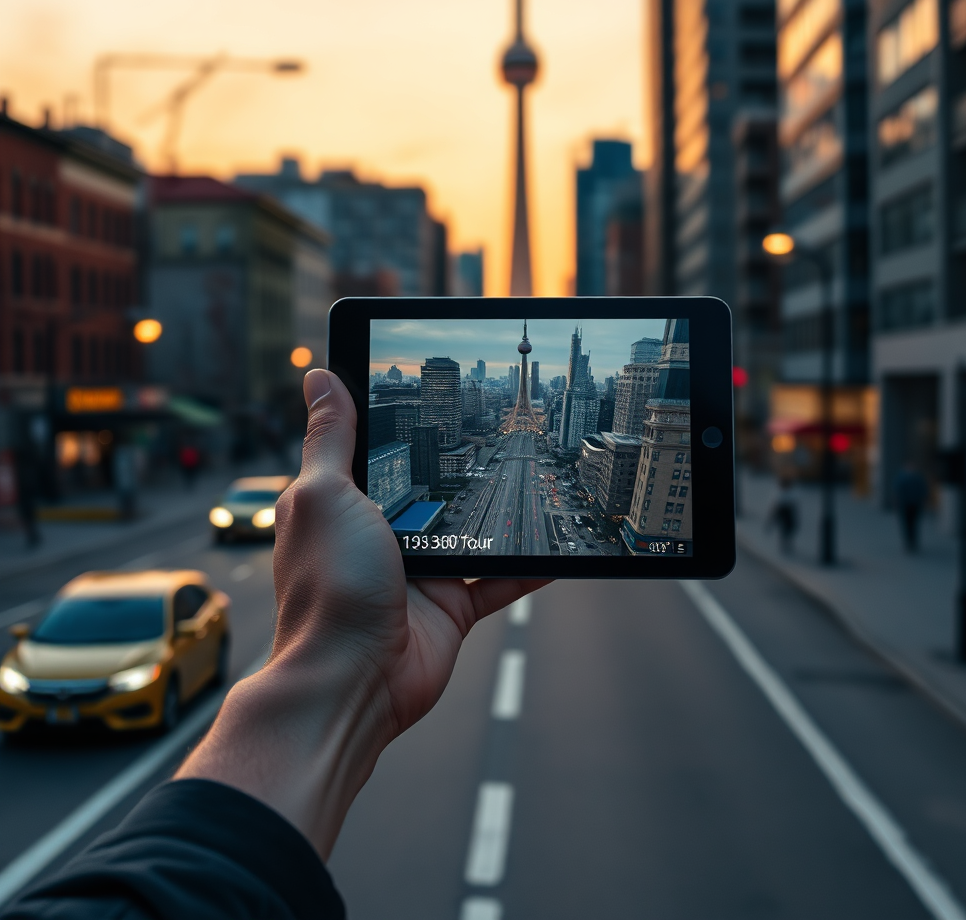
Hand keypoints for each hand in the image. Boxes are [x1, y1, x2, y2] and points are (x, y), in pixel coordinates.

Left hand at [178, 369, 548, 856]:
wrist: (352, 680)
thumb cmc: (328, 588)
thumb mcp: (324, 494)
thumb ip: (332, 438)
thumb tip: (319, 376)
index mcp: (345, 504)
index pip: (376, 449)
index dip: (401, 419)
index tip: (437, 389)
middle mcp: (382, 535)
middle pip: (431, 488)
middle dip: (462, 464)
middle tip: (507, 425)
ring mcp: (420, 571)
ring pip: (472, 530)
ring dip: (502, 510)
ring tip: (538, 474)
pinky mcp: (453, 605)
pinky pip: (499, 580)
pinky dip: (528, 566)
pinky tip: (554, 545)